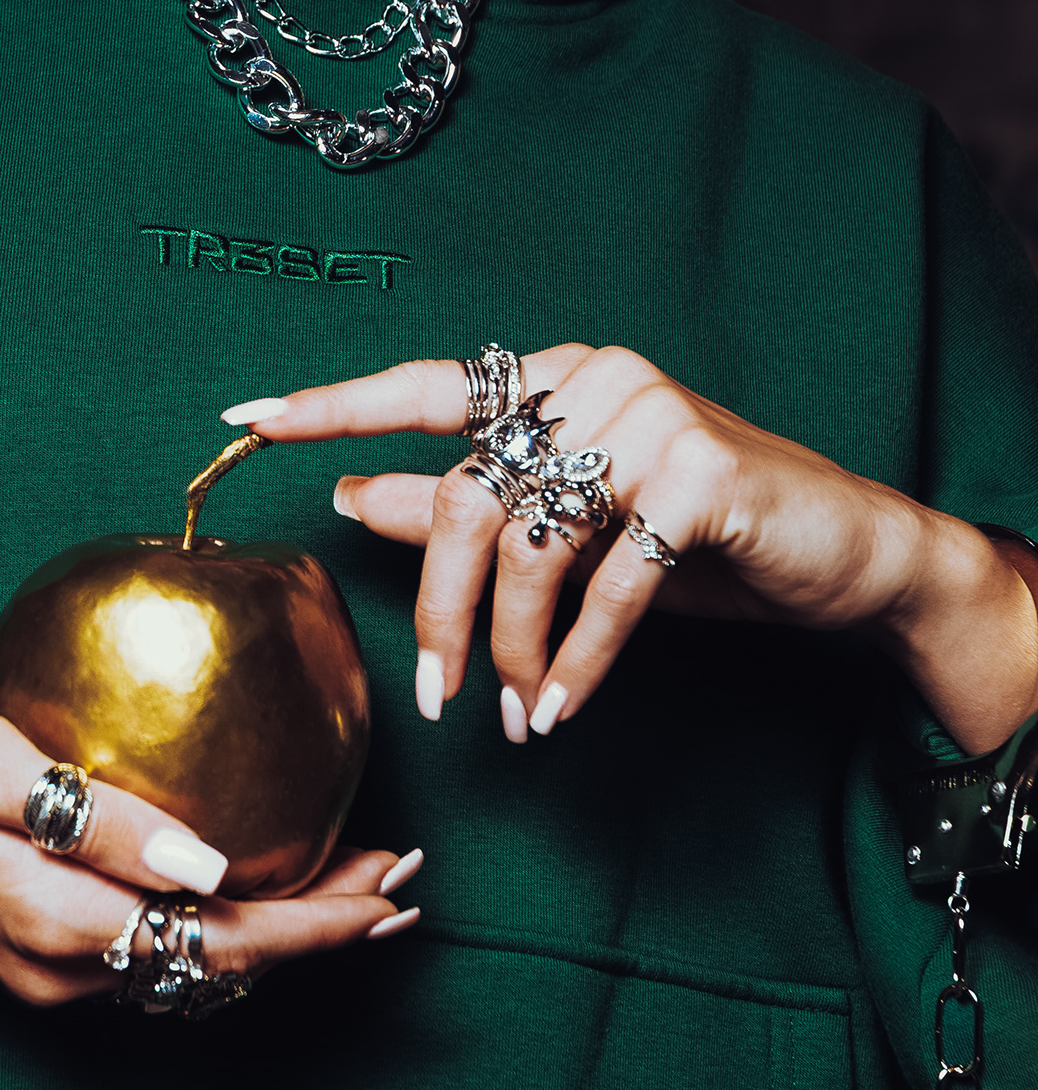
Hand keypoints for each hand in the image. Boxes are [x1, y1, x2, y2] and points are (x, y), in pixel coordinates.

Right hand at [0, 687, 420, 1005]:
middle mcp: (67, 972)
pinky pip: (161, 958)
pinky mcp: (42, 958)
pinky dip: (229, 928)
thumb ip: (93, 816)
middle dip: (325, 928)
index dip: (319, 919)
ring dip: (285, 932)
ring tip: (363, 886)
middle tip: (407, 881)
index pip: (224, 936)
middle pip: (226, 966)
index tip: (392, 884)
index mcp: (60, 923)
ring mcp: (53, 978)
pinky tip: (261, 888)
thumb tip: (208, 866)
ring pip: (197, 969)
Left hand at [225, 346, 1037, 756]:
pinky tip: (561, 711)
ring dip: (515, 649)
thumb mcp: (569, 530)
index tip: (244, 424)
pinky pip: (608, 584)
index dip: (332, 407)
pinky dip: (578, 661)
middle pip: (467, 496)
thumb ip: (461, 508)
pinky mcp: (703, 473)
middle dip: (444, 612)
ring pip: (532, 546)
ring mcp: (653, 415)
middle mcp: (595, 378)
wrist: (846, 555)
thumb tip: (348, 497)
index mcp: (552, 377)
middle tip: (442, 697)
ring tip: (517, 712)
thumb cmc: (697, 541)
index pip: (422, 387)